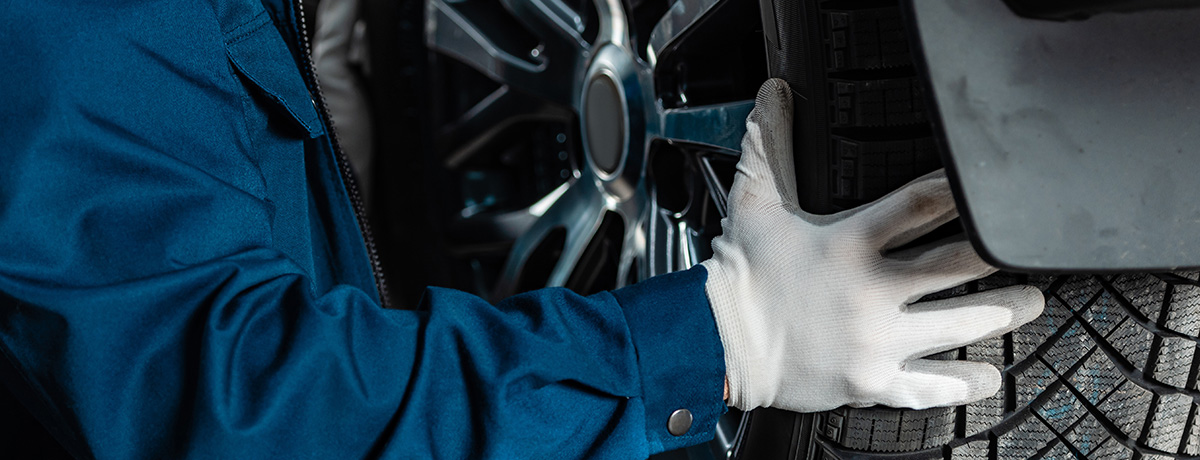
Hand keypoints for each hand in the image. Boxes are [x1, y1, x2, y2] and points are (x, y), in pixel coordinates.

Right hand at [702, 79, 1043, 411]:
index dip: (962, 190)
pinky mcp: (870, 380)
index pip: (921, 204)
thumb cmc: (739, 275)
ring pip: (959, 325)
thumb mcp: (754, 203)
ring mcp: (874, 341)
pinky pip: (929, 387)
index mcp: (848, 243)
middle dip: (1000, 256)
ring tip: (1030, 304)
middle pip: (957, 265)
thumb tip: (774, 93)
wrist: (714, 342)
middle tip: (1026, 251)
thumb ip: (771, 146)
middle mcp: (870, 292)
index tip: (991, 185)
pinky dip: (965, 384)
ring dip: (1003, 314)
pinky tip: (990, 376)